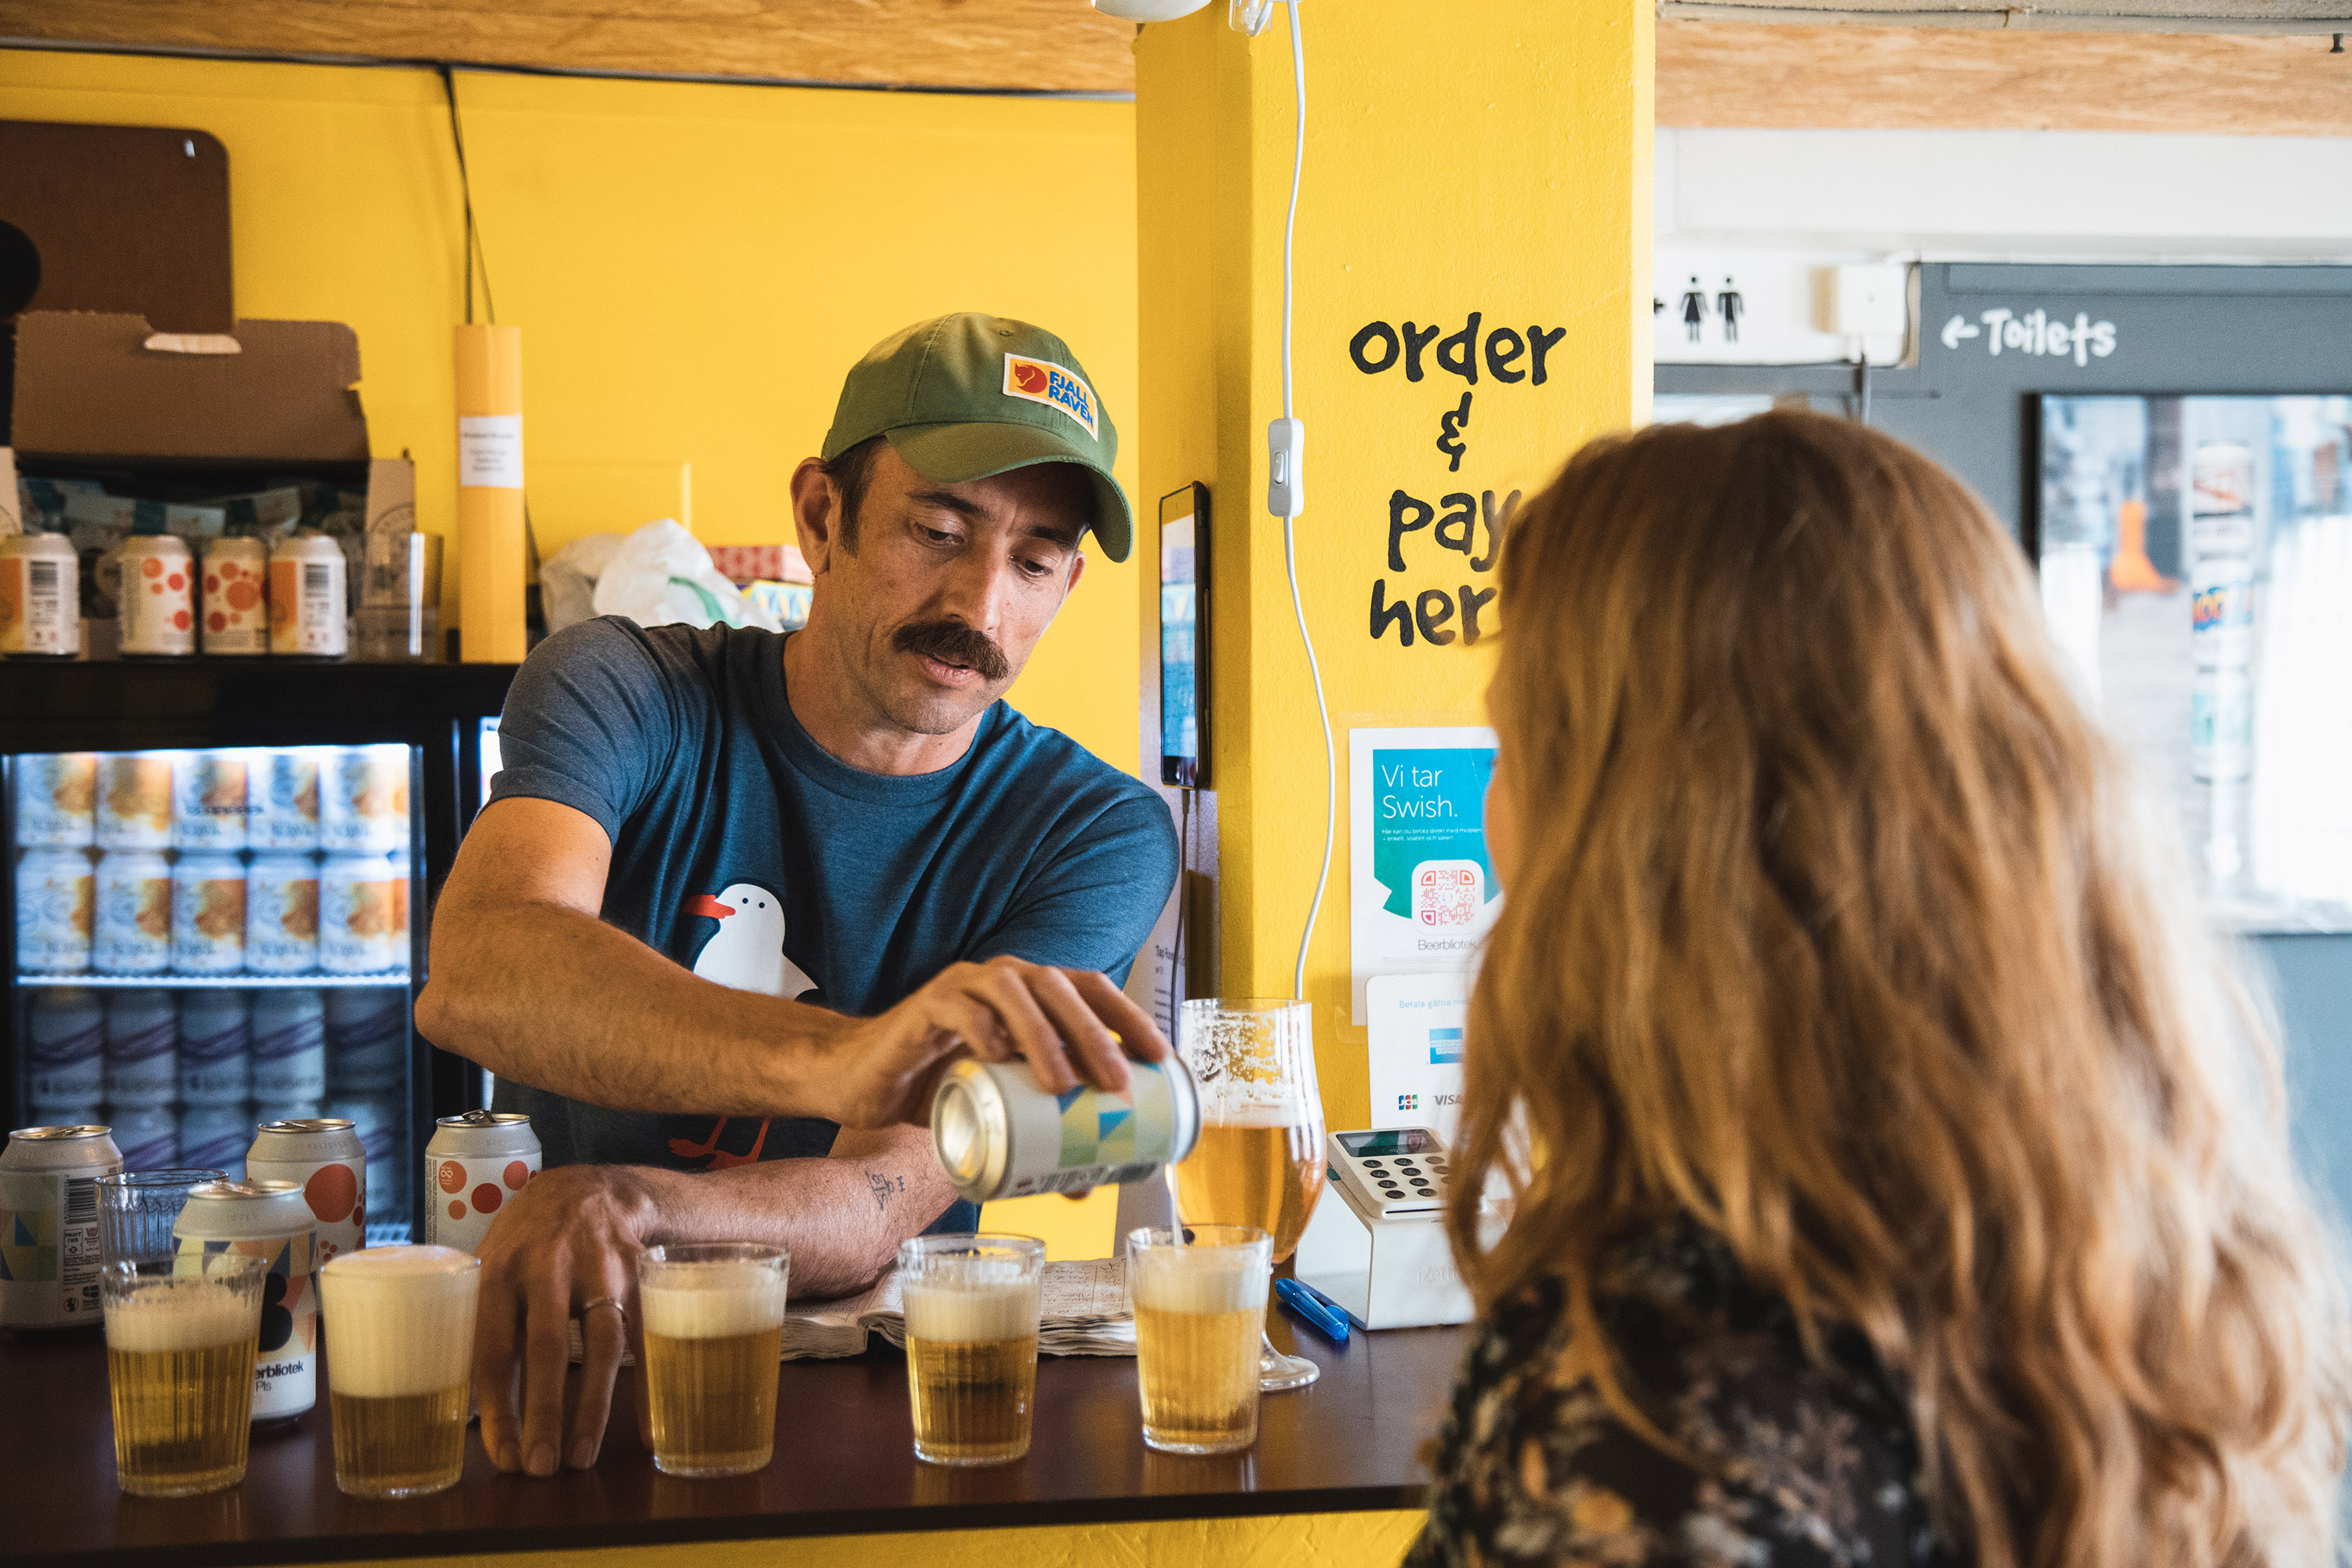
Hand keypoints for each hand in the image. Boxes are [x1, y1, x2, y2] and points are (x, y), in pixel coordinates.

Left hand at [472, 1164, 657, 1475]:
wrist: (591, 1187)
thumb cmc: (530, 1242)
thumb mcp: (495, 1268)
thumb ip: (488, 1327)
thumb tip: (472, 1407)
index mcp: (499, 1272)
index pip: (492, 1348)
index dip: (496, 1407)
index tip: (502, 1455)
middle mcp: (547, 1268)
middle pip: (545, 1347)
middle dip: (542, 1411)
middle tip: (538, 1466)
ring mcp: (598, 1270)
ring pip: (600, 1343)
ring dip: (591, 1405)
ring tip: (581, 1456)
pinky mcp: (637, 1274)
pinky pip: (644, 1334)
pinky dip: (648, 1380)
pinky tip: (650, 1423)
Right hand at [820, 955, 1170, 1127]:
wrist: (866, 1081)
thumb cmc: (939, 1087)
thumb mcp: (997, 1111)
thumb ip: (1037, 1138)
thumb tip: (1089, 1187)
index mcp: (1032, 995)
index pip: (1091, 990)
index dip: (1129, 1019)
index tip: (1160, 1059)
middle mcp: (1004, 979)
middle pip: (1059, 988)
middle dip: (1093, 1034)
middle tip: (1115, 1084)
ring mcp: (964, 987)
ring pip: (1013, 991)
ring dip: (1043, 1033)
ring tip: (1061, 1083)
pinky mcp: (925, 1006)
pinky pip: (959, 1007)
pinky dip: (982, 1027)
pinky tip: (997, 1055)